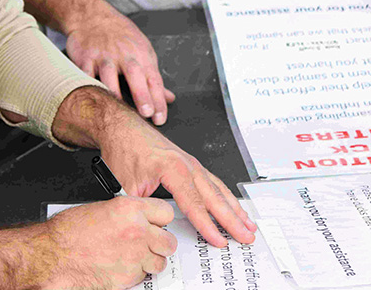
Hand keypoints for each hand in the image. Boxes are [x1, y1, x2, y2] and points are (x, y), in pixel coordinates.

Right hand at [43, 198, 177, 289]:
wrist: (54, 255)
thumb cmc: (68, 232)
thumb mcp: (102, 209)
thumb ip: (127, 213)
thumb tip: (138, 218)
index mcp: (130, 210)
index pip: (165, 213)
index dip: (160, 219)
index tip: (157, 223)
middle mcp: (137, 232)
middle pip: (169, 242)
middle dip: (160, 244)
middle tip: (150, 244)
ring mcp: (135, 257)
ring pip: (159, 262)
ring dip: (150, 261)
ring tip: (134, 257)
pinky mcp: (129, 277)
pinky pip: (142, 276)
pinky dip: (135, 274)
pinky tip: (121, 266)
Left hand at [52, 87, 255, 248]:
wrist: (122, 128)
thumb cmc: (123, 150)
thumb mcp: (125, 185)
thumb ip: (141, 210)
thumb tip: (147, 231)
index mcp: (173, 168)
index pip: (194, 204)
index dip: (207, 226)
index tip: (219, 241)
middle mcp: (187, 164)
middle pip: (214, 197)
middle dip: (232, 220)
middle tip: (246, 236)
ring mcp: (191, 163)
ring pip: (218, 190)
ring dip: (235, 209)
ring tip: (248, 225)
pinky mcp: (190, 164)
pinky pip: (213, 182)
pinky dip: (226, 197)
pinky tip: (233, 206)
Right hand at [66, 10, 175, 124]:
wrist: (93, 16)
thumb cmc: (121, 36)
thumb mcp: (143, 51)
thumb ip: (153, 77)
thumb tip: (168, 98)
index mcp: (142, 56)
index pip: (154, 80)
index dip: (158, 100)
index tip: (160, 119)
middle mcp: (124, 55)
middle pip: (135, 75)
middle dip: (141, 94)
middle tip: (146, 113)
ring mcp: (104, 56)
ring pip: (109, 74)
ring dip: (114, 91)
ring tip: (117, 111)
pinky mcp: (86, 57)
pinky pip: (85, 72)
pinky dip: (87, 84)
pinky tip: (90, 98)